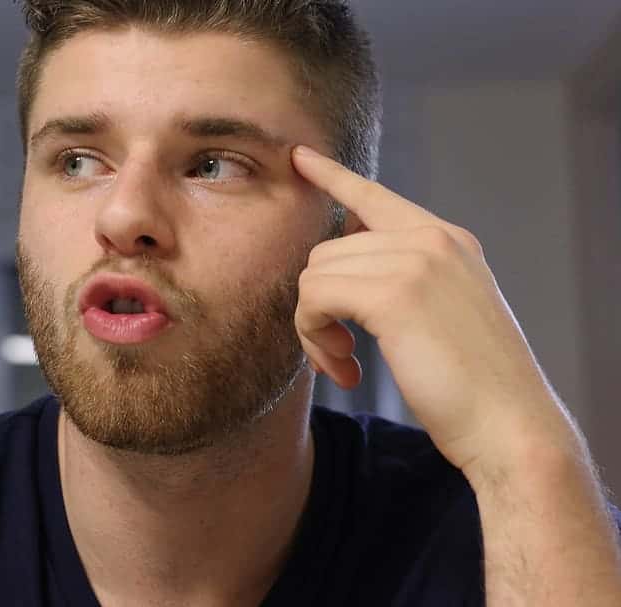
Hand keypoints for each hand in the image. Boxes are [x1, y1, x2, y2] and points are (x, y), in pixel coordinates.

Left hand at [291, 146, 567, 472]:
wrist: (511, 426)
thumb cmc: (474, 385)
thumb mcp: (444, 312)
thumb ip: (403, 277)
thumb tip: (342, 260)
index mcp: (448, 240)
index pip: (375, 196)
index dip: (332, 177)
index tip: (299, 158)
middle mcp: (432, 239)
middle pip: (327, 251)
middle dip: (318, 306)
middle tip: (338, 355)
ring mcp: (416, 261)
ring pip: (315, 274)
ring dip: (314, 328)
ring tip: (344, 365)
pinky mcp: (394, 294)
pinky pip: (315, 297)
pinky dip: (314, 337)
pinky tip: (344, 370)